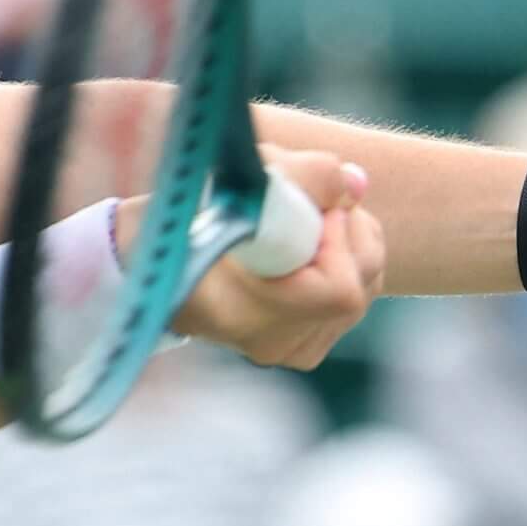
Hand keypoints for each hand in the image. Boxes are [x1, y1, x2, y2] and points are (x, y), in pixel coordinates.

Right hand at [162, 148, 383, 368]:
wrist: (162, 255)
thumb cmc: (193, 211)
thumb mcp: (243, 176)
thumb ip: (306, 175)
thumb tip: (354, 184)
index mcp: (243, 312)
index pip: (339, 291)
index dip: (338, 238)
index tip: (311, 208)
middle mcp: (270, 343)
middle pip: (360, 287)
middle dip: (349, 233)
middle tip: (316, 205)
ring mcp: (288, 351)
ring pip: (364, 292)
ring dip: (349, 246)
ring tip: (307, 223)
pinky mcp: (303, 349)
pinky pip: (355, 304)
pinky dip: (346, 267)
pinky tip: (312, 248)